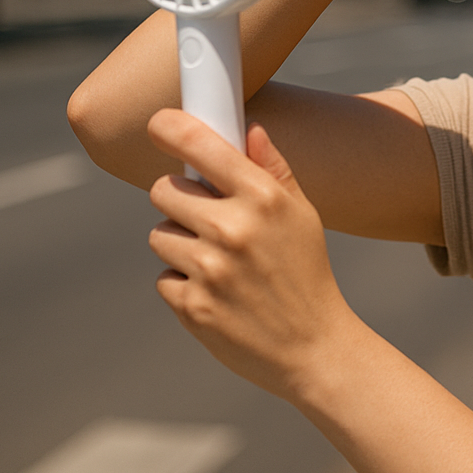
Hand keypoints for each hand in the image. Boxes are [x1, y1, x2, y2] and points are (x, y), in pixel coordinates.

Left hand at [145, 110, 355, 400]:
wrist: (315, 348)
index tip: (158, 124)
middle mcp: (234, 228)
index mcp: (264, 198)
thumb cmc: (306, 274)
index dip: (171, 128)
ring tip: (219, 264)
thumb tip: (250, 128)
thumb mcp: (303, 216)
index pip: (201, 145)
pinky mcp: (192, 305)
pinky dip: (184, 284)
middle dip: (180, 201)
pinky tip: (218, 294)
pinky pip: (164, 276)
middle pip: (164, 189)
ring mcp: (210, 269)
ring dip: (181, 245)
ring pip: (159, 235)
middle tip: (206, 219)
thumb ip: (273, 169)